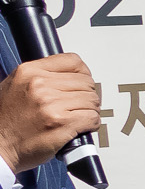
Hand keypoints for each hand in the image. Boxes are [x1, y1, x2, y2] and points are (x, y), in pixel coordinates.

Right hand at [0, 54, 100, 174]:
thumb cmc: (6, 121)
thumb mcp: (15, 86)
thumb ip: (39, 76)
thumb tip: (67, 74)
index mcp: (28, 72)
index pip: (73, 61)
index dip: (83, 74)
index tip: (81, 83)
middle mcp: (39, 85)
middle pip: (86, 82)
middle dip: (87, 95)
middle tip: (79, 106)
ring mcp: (51, 104)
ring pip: (92, 100)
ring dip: (89, 111)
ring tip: (77, 117)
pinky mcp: (61, 123)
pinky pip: (92, 118)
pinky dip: (91, 124)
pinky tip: (80, 127)